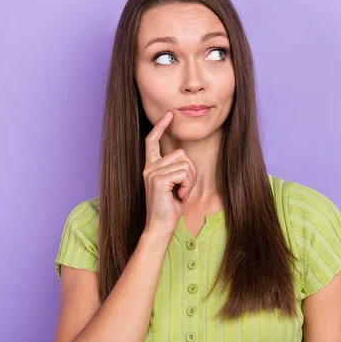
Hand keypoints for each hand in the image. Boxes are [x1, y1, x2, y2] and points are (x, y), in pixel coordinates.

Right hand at [142, 112, 197, 235]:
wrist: (160, 226)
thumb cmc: (170, 208)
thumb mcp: (174, 184)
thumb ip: (176, 169)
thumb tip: (184, 156)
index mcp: (151, 167)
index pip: (152, 141)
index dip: (160, 126)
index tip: (169, 115)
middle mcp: (149, 167)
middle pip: (181, 154)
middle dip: (191, 172)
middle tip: (183, 189)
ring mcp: (152, 173)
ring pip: (185, 164)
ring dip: (190, 181)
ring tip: (180, 194)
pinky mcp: (158, 180)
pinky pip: (184, 174)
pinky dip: (187, 186)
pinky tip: (179, 196)